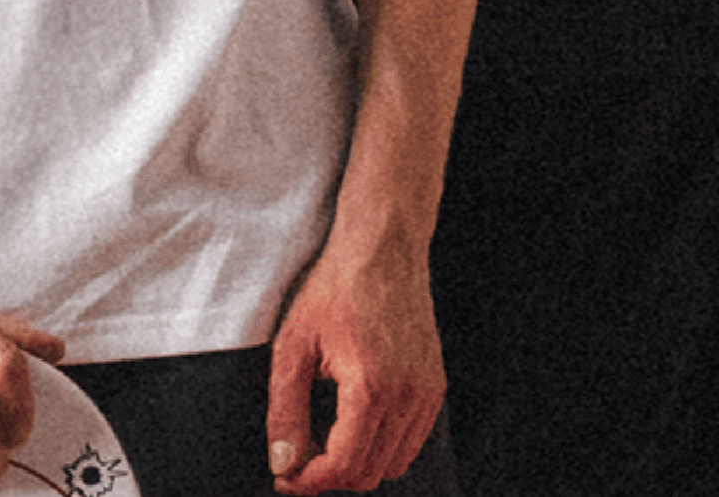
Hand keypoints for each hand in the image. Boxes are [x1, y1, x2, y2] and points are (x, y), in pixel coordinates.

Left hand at [265, 242, 444, 492]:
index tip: (285, 478)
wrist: (382, 246)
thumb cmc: (337, 285)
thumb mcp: (294, 344)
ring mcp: (427, 392)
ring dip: (358, 463)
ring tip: (325, 439)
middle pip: (369, 473)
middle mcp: (408, 396)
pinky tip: (356, 422)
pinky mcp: (435, 385)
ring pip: (394, 463)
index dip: (309, 482)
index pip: (343, 466)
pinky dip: (384, 446)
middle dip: (330, 475)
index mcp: (372, 388)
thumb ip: (286, 410)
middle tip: (299, 457)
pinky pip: (412, 440)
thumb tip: (284, 463)